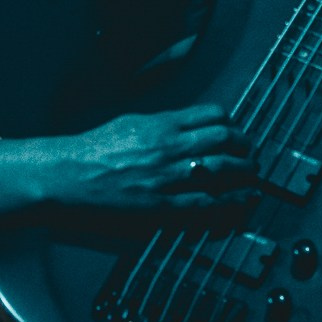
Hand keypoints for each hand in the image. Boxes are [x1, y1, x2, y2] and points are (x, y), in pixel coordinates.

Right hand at [32, 104, 254, 212]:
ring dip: (245, 173)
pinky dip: (229, 202)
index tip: (237, 131)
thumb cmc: (93, 149)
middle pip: (224, 140)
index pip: (213, 115)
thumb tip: (186, 125)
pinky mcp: (161, 205)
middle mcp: (169, 147)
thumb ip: (162, 124)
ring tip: (253, 176)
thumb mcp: (131, 123)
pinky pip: (206, 203)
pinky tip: (242, 202)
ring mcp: (167, 177)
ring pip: (222, 170)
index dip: (233, 124)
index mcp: (161, 124)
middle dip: (246, 147)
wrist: (67, 175)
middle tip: (252, 154)